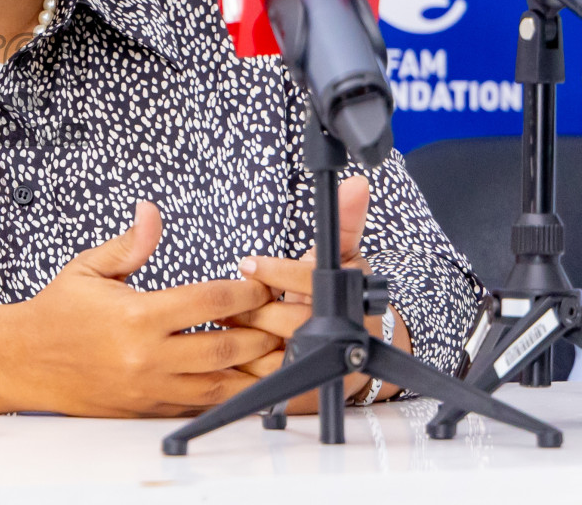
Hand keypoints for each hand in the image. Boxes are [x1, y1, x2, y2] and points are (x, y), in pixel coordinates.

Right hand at [0, 201, 281, 416]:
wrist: (25, 360)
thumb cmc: (57, 314)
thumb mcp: (89, 268)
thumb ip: (129, 243)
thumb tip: (151, 212)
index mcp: (136, 317)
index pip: (209, 302)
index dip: (244, 292)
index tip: (258, 285)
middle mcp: (147, 357)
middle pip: (227, 347)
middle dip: (260, 332)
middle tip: (276, 318)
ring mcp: (150, 388)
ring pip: (221, 384)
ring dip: (252, 368)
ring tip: (269, 351)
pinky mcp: (148, 408)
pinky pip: (200, 405)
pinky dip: (225, 393)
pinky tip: (239, 377)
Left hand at [225, 177, 411, 409]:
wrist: (357, 353)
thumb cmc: (339, 298)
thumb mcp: (342, 257)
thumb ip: (345, 223)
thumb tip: (356, 184)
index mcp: (354, 300)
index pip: (313, 282)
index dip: (278, 273)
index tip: (248, 263)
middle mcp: (345, 336)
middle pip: (292, 320)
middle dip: (254, 309)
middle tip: (227, 300)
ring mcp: (327, 370)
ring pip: (278, 355)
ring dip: (246, 340)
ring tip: (224, 322)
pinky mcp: (308, 397)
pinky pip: (270, 386)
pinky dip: (246, 370)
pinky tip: (228, 354)